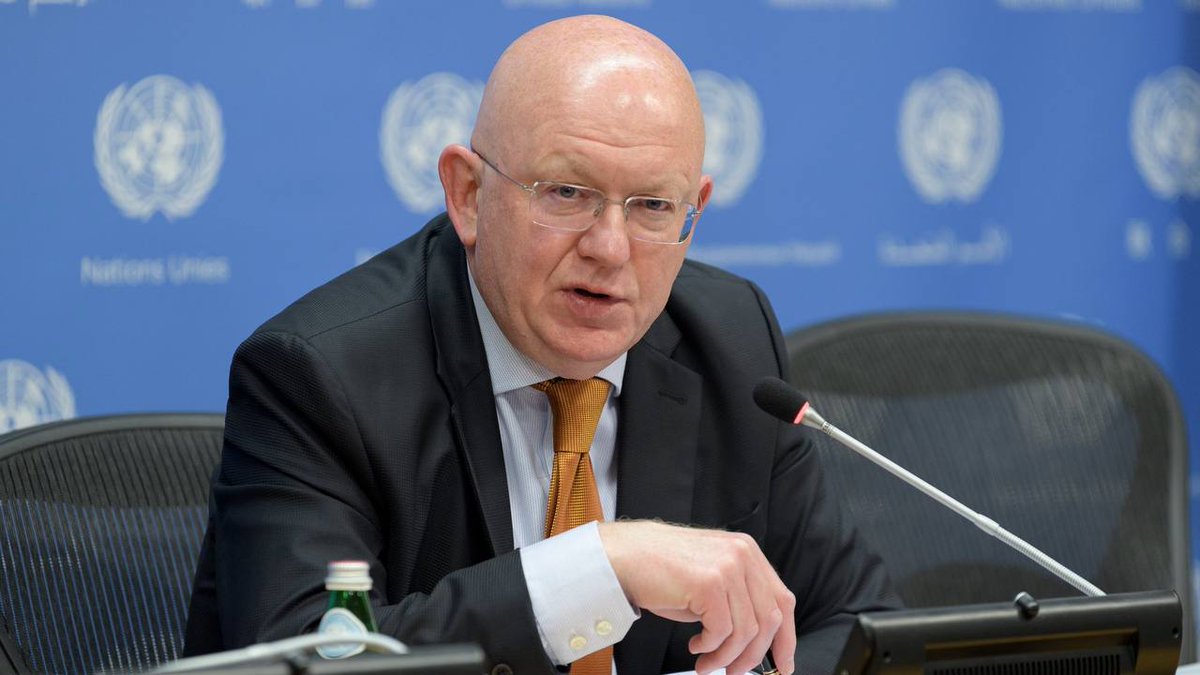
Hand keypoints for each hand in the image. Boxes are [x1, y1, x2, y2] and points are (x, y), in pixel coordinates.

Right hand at [597, 520, 795, 674]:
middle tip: (733, 671)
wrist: (624, 556)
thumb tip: (757, 642)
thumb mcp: (710, 579)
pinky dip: (710, 648)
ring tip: (706, 662)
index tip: (782, 663)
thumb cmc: (660, 571)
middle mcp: (743, 555)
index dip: (786, 637)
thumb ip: (737, 598)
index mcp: (748, 552)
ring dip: (726, 656)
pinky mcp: (709, 583)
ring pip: (747, 631)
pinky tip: (694, 646)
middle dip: (753, 655)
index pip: (782, 599)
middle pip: (770, 619)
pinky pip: (722, 632)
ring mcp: (728, 567)